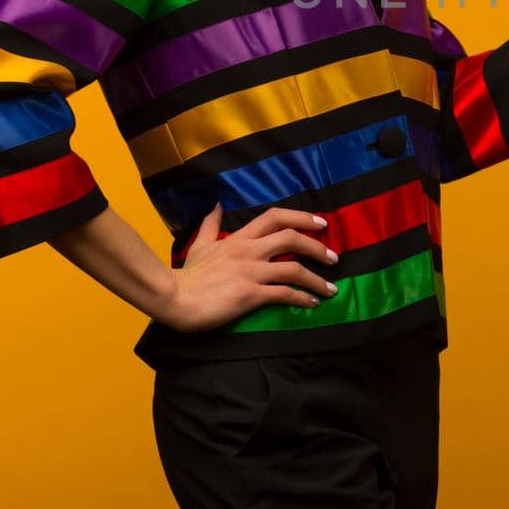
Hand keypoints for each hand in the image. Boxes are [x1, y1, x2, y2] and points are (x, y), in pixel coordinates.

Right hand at [156, 203, 340, 332]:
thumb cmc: (188, 275)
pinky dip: (303, 298)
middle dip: (316, 246)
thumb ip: (210, 224)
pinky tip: (313, 303)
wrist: (175, 298)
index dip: (302, 217)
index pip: (275, 217)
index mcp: (240, 237)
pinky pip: (284, 294)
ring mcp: (251, 272)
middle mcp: (249, 251)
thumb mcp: (200, 244)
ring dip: (317, 279)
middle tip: (333, 257)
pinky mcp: (250, 294)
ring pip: (293, 269)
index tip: (321, 223)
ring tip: (331, 288)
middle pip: (291, 238)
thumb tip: (215, 204)